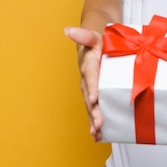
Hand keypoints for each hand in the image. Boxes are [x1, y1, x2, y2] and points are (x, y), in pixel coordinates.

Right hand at [64, 27, 103, 141]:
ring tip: (96, 134)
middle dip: (93, 111)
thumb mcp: (95, 34)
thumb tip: (68, 30)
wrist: (98, 40)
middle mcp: (87, 78)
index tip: (93, 99)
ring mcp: (90, 87)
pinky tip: (99, 136)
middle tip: (98, 124)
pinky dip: (96, 122)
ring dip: (93, 120)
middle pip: (89, 96)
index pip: (90, 76)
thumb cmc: (99, 37)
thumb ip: (84, 35)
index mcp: (88, 64)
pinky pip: (95, 108)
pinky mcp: (96, 93)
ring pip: (91, 106)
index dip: (92, 87)